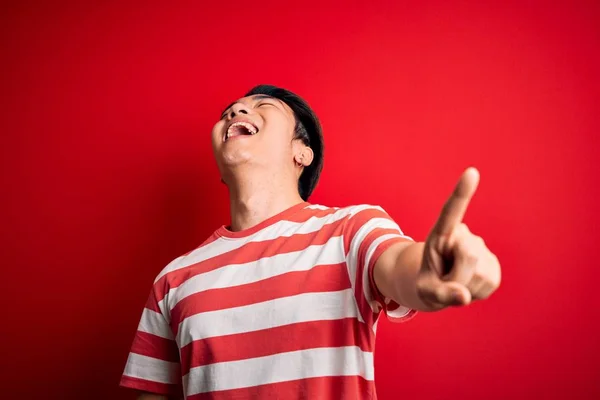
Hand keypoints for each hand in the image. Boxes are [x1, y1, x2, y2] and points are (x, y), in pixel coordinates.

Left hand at [417, 167, 500, 308]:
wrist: (440, 287)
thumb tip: (463, 297)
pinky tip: (469, 285)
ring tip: (456, 280)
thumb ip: (439, 294)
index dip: (462, 192)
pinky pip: (489, 282)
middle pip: (468, 254)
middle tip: (446, 277)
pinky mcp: (494, 265)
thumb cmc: (428, 283)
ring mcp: (481, 249)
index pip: (451, 211)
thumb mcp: (424, 290)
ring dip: (465, 286)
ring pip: (478, 272)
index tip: (472, 172)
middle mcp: (463, 236)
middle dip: (456, 276)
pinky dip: (477, 292)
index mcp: (441, 233)